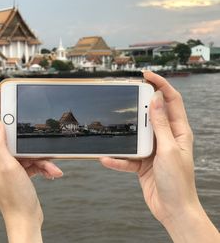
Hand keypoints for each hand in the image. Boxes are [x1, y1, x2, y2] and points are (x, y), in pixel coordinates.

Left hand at [0, 82, 62, 242]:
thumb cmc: (15, 199)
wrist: (26, 219)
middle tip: (28, 118)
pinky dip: (43, 165)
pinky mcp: (19, 168)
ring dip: (39, 155)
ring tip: (49, 167)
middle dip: (21, 129)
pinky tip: (52, 173)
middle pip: (6, 132)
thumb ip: (1, 144)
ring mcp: (7, 163)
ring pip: (23, 147)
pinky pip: (32, 158)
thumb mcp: (9, 168)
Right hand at [100, 71, 219, 241]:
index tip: (146, 75)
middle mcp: (166, 138)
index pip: (172, 100)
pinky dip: (117, 158)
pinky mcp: (142, 163)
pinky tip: (107, 159)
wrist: (173, 210)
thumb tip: (157, 99)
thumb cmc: (178, 182)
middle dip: (139, 105)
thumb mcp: (168, 150)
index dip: (161, 84)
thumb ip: (161, 125)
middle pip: (152, 114)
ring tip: (114, 128)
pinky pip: (127, 156)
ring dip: (125, 133)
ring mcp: (153, 150)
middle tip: (125, 97)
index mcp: (178, 131)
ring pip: (136, 134)